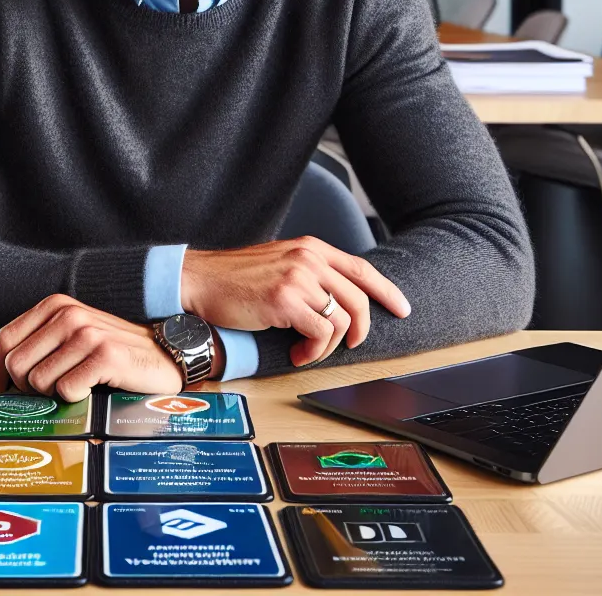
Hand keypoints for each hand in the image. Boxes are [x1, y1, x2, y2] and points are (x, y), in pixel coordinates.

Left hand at [0, 295, 187, 401]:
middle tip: (51, 392)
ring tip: (78, 387)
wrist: (166, 355)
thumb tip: (1, 377)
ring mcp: (87, 334)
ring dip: (55, 395)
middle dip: (28, 388)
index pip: (5, 339)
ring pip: (38, 382)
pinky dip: (76, 399)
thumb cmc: (114, 353)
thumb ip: (40, 345)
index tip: (1, 388)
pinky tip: (93, 389)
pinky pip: (66, 391)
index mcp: (55, 306)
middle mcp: (68, 315)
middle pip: (16, 365)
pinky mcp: (104, 356)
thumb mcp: (74, 336)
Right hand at [181, 237, 410, 367]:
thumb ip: (308, 272)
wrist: (198, 280)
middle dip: (360, 330)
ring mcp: (298, 278)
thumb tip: (336, 300)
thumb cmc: (234, 279)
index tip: (402, 309)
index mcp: (310, 248)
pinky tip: (295, 353)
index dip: (387, 291)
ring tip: (306, 350)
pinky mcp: (285, 300)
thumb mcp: (279, 263)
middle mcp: (308, 258)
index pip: (362, 269)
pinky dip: (312, 352)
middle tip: (349, 346)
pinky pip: (321, 334)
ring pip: (342, 320)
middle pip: (359, 299)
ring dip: (329, 346)